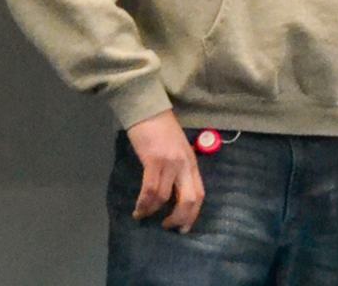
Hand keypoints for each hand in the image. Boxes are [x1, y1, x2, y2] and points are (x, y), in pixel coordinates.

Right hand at [125, 111, 204, 231]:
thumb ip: (180, 168)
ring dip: (153, 211)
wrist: (148, 110)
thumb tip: (174, 192)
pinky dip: (143, 203)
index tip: (183, 227)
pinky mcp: (153, 160)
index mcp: (192, 163)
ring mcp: (170, 162)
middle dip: (179, 218)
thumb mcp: (178, 150)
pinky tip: (138, 209)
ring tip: (144, 216)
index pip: (199, 193)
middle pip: (189, 199)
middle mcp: (184, 165)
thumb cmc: (162, 129)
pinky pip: (149, 189)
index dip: (193, 214)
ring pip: (165, 197)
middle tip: (168, 227)